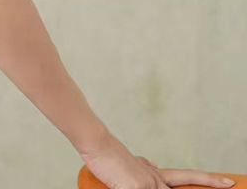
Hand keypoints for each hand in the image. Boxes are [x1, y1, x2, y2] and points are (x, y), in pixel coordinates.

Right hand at [79, 129, 235, 188]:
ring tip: (138, 180)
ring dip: (149, 187)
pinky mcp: (139, 188)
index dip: (208, 180)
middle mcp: (155, 178)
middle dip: (206, 183)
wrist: (96, 143)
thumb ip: (144, 166)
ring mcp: (149, 184)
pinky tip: (129, 185)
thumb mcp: (130, 163)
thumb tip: (154, 166)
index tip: (227, 182)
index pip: (187, 176)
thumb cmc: (107, 155)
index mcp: (154, 173)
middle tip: (229, 184)